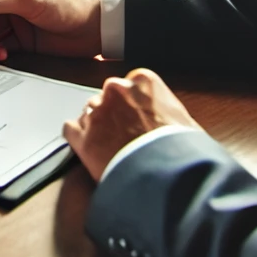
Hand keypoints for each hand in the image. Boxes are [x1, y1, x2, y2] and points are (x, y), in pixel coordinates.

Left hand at [63, 68, 200, 181]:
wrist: (167, 175)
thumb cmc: (181, 150)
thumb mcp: (186, 123)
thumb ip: (169, 113)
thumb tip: (174, 125)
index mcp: (144, 81)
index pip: (130, 86)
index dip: (133, 105)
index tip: (136, 119)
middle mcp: (116, 90)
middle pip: (108, 98)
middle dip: (113, 115)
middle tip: (123, 136)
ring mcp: (97, 112)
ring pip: (89, 113)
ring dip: (96, 127)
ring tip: (108, 148)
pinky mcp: (83, 137)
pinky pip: (70, 130)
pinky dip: (77, 139)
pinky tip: (87, 150)